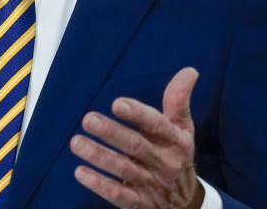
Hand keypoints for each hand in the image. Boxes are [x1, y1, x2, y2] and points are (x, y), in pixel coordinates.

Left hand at [69, 67, 203, 208]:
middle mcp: (165, 163)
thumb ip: (178, 100)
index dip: (138, 114)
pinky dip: (100, 185)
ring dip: (99, 157)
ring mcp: (152, 184)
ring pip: (124, 169)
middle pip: (136, 146)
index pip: (157, 125)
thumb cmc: (177, 155)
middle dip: (111, 133)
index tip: (117, 103)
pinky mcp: (140, 203)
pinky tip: (81, 172)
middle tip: (88, 120)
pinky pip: (120, 195)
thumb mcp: (182, 129)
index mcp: (175, 141)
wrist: (187, 203)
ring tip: (76, 143)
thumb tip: (190, 71)